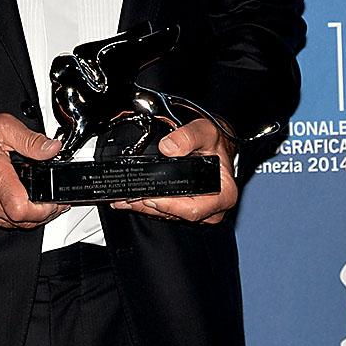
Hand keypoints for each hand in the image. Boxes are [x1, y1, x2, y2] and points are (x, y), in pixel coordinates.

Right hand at [0, 113, 69, 229]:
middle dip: (39, 210)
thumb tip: (52, 149)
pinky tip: (4, 196)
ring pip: (10, 225)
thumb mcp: (0, 127)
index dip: (46, 209)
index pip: (23, 210)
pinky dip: (4, 213)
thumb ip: (29, 140)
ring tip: (24, 192)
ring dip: (22, 213)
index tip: (54, 202)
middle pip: (22, 220)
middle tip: (45, 195)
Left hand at [111, 117, 237, 223]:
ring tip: (122, 198)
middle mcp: (211, 208)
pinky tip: (132, 197)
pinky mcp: (185, 207)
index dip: (169, 206)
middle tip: (125, 198)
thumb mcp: (205, 132)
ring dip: (144, 207)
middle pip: (176, 214)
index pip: (194, 209)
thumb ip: (188, 137)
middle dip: (148, 206)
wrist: (214, 145)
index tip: (150, 198)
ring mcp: (198, 210)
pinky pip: (165, 209)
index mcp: (223, 194)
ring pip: (167, 214)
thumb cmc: (213, 142)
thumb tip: (168, 148)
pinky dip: (147, 204)